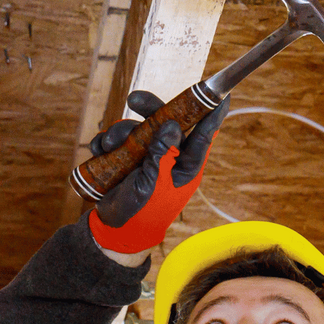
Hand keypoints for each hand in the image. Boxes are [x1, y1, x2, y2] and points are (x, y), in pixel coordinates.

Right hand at [85, 89, 225, 259]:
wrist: (118, 229)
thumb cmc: (145, 211)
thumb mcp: (155, 183)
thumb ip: (162, 154)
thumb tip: (172, 124)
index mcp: (186, 165)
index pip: (202, 135)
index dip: (211, 114)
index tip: (222, 95)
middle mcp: (169, 156)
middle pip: (166, 121)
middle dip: (150, 108)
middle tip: (134, 100)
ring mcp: (147, 156)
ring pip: (138, 128)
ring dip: (120, 131)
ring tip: (108, 144)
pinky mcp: (127, 158)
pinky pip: (118, 139)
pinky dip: (107, 141)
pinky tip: (100, 149)